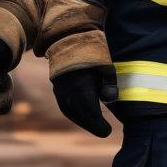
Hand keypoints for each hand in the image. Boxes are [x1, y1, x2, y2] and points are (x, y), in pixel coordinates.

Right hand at [33, 0, 117, 134]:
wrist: (68, 34)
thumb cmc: (91, 50)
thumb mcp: (105, 65)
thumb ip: (109, 84)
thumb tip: (110, 99)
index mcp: (80, 89)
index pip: (90, 115)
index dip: (99, 126)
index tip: (108, 132)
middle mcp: (67, 92)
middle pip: (79, 115)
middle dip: (91, 124)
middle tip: (103, 130)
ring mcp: (59, 89)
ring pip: (69, 110)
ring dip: (81, 119)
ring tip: (93, 123)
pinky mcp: (56, 85)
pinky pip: (64, 104)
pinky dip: (74, 111)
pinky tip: (82, 112)